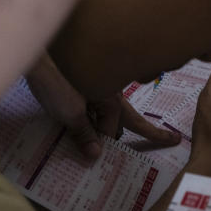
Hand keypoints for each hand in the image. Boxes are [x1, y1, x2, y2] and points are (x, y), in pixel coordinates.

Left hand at [26, 53, 179, 159]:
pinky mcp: (81, 85)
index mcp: (111, 100)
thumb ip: (83, 134)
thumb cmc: (56, 83)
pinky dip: (92, 115)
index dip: (105, 144)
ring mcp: (97, 87)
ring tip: (108, 135)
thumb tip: (96, 154)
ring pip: (108, 112)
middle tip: (173, 138)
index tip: (97, 155)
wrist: (37, 55)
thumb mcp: (70, 114)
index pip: (115, 130)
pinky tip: (80, 119)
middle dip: (148, 130)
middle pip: (128, 118)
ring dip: (108, 124)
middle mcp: (109, 93)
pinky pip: (93, 104)